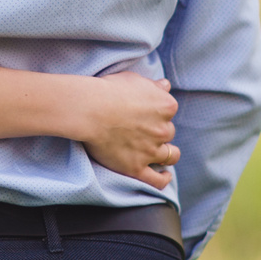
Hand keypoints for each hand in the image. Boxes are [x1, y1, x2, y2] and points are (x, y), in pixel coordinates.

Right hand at [75, 73, 179, 189]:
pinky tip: (164, 175)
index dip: (157, 112)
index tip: (144, 112)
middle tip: (141, 129)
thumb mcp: (135, 79)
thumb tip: (166, 86)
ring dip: (166, 153)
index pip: (169, 111)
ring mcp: (151, 151)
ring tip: (158, 153)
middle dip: (158, 131)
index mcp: (166, 106)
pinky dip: (163, 179)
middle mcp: (163, 130)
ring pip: (170, 155)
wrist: (90, 109)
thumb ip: (154, 86)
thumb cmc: (109, 90)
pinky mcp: (136, 167)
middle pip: (168, 132)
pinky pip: (157, 180)